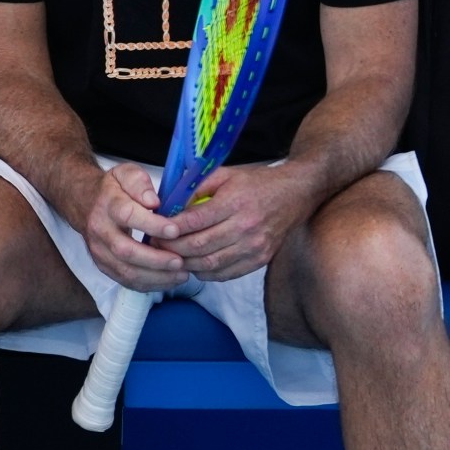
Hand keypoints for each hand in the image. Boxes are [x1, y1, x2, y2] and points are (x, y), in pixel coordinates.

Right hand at [77, 162, 188, 292]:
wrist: (84, 204)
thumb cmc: (113, 190)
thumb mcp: (125, 174)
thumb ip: (139, 183)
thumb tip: (154, 202)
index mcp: (108, 205)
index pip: (127, 216)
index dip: (151, 224)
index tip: (175, 230)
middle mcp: (100, 231)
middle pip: (125, 251)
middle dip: (155, 259)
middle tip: (181, 261)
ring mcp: (100, 251)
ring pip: (125, 271)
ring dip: (155, 276)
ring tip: (181, 274)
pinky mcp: (104, 265)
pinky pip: (126, 281)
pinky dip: (149, 284)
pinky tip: (169, 280)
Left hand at [153, 164, 314, 282]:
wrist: (296, 194)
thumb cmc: (256, 183)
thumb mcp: (225, 175)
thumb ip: (195, 188)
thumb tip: (166, 204)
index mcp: (235, 202)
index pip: (194, 221)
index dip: (169, 228)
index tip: (153, 229)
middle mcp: (246, 227)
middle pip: (199, 246)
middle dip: (171, 248)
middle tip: (155, 245)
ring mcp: (255, 246)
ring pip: (210, 263)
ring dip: (185, 263)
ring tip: (169, 256)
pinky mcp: (260, 260)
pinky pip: (225, 274)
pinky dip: (205, 273)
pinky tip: (193, 264)